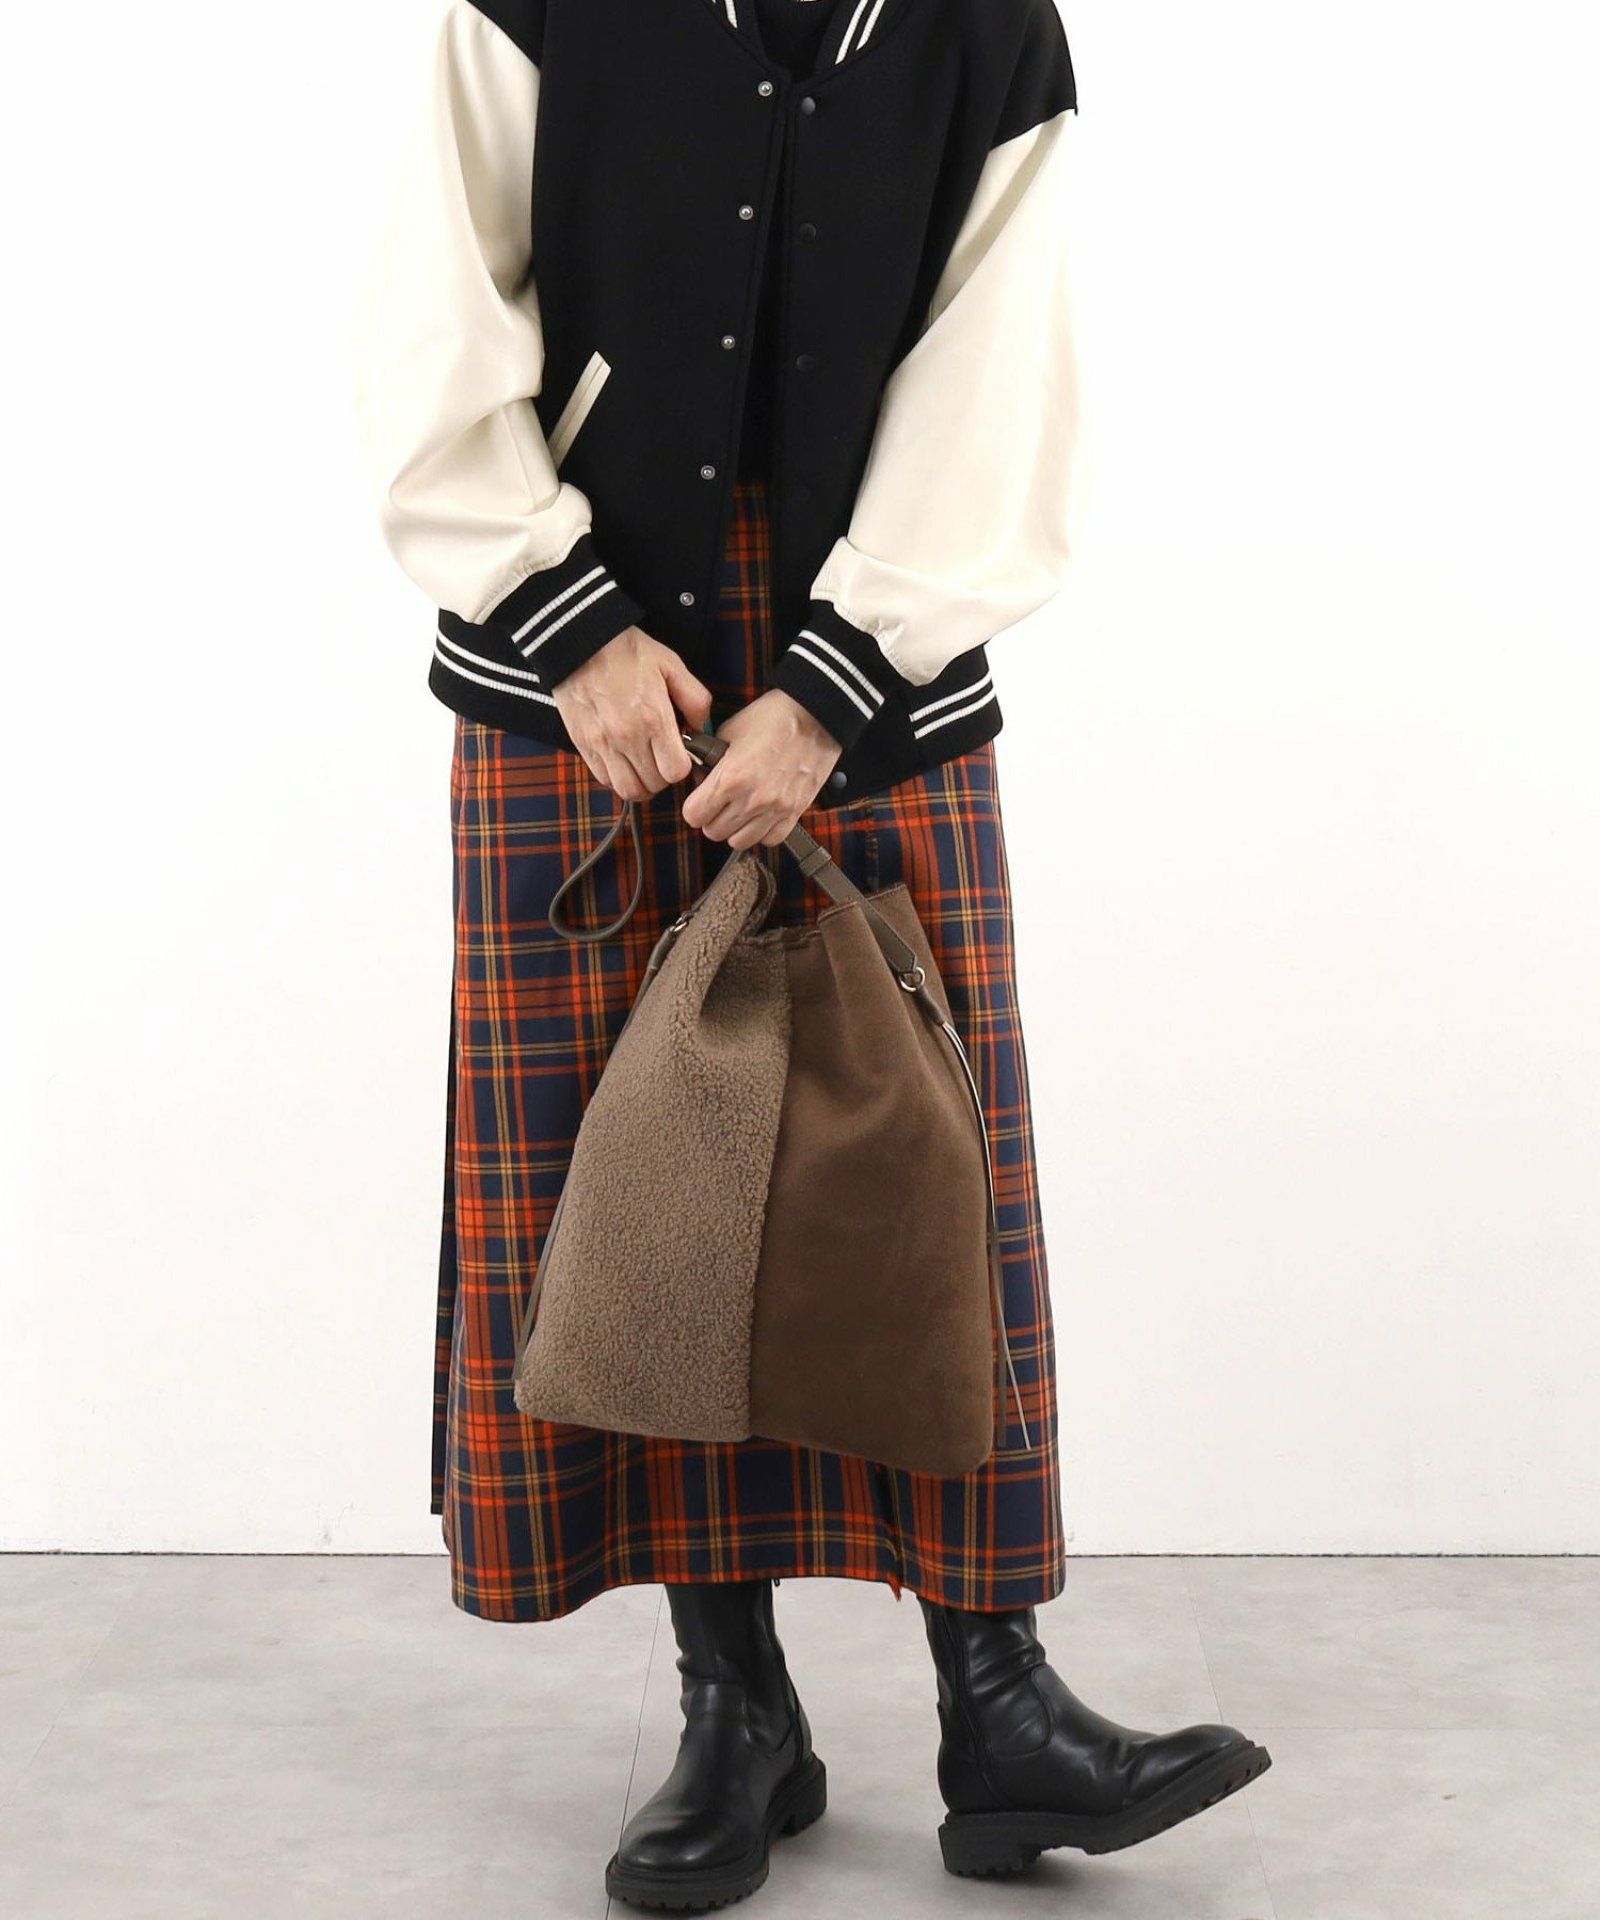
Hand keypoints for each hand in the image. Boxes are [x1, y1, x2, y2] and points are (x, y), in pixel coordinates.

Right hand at [552, 629, 712, 801]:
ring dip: (641, 783)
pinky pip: (604, 779)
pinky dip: (617, 777)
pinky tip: (623, 760)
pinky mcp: (583, 744)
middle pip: (654, 784)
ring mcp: (602, 743)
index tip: (680, 754)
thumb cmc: (628, 651)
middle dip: (664, 776)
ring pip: (628, 790)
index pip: (676, 771)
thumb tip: (701, 727)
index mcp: (653, 717)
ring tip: (644, 765)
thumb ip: (695, 698)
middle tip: (662, 758)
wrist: (580, 641)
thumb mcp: (671, 665)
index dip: (682, 767)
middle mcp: (627, 736)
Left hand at [680, 691, 841, 849]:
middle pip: (713, 832)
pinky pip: (770, 839)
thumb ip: (710, 760)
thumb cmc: (774, 717)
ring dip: (735, 828)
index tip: (700, 799)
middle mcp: (752, 799)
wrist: (815, 715)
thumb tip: (702, 780)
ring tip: (739, 810)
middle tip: (719, 802)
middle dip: (711, 817)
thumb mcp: (729, 730)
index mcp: (731, 777)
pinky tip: (760, 814)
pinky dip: (762, 831)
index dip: (694, 806)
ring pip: (739, 841)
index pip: (693, 815)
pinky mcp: (794, 812)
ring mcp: (775, 809)